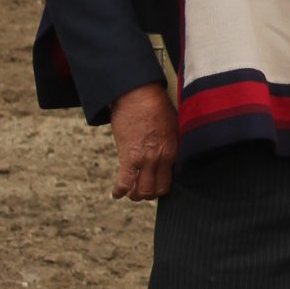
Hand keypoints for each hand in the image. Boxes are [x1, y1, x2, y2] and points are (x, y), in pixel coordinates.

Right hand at [110, 82, 177, 200]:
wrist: (139, 94)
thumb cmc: (155, 105)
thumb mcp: (171, 125)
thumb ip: (170, 143)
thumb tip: (168, 153)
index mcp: (173, 150)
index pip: (169, 180)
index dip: (160, 186)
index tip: (154, 184)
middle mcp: (161, 158)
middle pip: (156, 190)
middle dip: (148, 194)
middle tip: (140, 189)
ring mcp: (145, 159)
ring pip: (142, 191)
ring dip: (135, 194)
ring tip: (129, 192)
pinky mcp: (128, 156)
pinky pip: (125, 182)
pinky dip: (119, 191)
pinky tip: (116, 194)